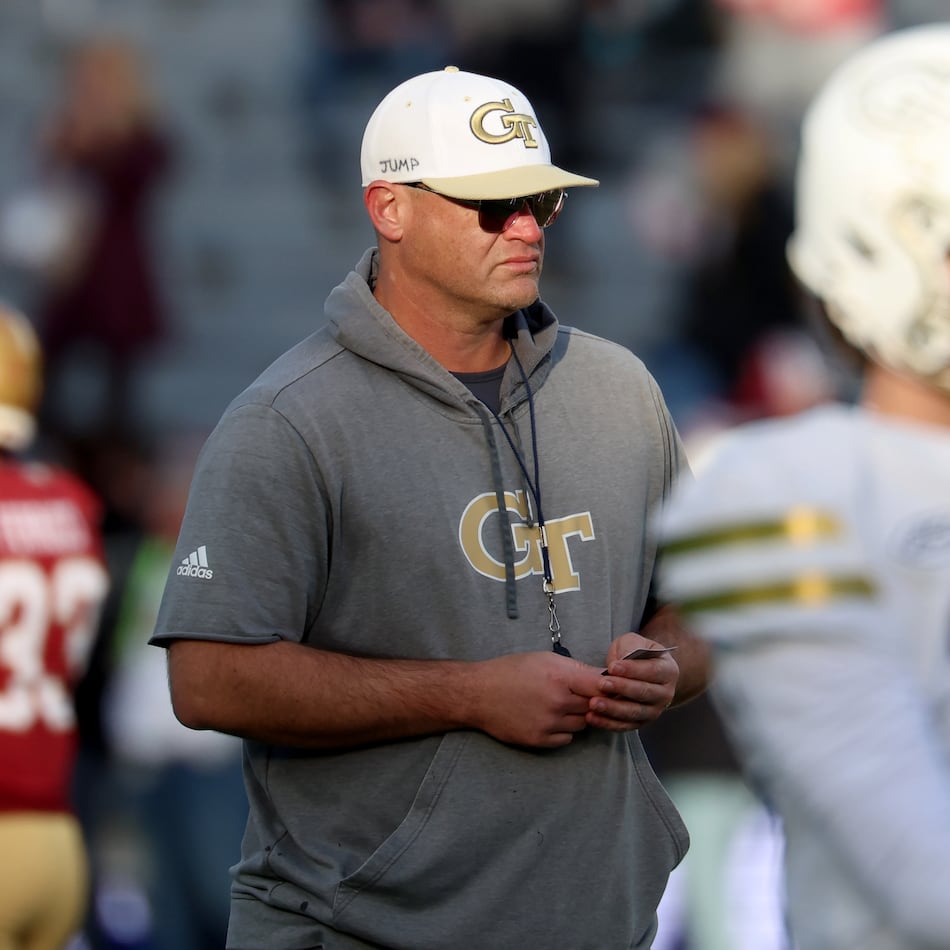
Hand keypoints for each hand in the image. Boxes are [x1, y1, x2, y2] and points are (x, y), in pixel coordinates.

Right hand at [467, 651, 607, 749]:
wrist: (478, 694)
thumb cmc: (511, 671)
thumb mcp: (543, 659)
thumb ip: (575, 669)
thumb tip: (603, 677)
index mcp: (560, 677)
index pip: (601, 686)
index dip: (608, 687)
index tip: (609, 687)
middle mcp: (558, 702)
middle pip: (593, 706)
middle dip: (588, 700)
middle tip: (573, 693)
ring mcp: (549, 724)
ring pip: (581, 724)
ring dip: (576, 716)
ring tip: (557, 704)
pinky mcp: (540, 740)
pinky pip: (567, 739)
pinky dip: (563, 730)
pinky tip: (548, 718)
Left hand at [587, 633, 679, 731]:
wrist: (640, 672)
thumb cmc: (636, 654)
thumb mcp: (634, 642)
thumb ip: (630, 647)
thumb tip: (623, 659)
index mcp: (668, 670)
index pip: (652, 671)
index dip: (632, 670)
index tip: (612, 667)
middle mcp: (665, 693)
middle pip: (644, 693)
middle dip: (622, 689)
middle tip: (603, 684)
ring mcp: (654, 710)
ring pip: (634, 712)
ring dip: (613, 709)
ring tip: (594, 703)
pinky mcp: (640, 722)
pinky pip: (624, 725)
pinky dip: (607, 723)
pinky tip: (592, 717)